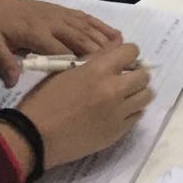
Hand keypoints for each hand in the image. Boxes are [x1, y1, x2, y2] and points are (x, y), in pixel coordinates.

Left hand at [0, 0, 120, 85]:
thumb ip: (3, 62)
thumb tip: (13, 81)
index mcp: (35, 33)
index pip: (60, 49)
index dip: (76, 61)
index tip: (94, 76)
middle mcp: (52, 22)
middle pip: (80, 38)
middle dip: (99, 52)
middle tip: (119, 67)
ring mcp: (59, 14)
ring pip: (86, 27)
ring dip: (105, 39)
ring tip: (124, 52)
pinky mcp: (62, 10)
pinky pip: (85, 18)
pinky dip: (101, 25)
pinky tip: (114, 34)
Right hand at [16, 42, 152, 167]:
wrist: (36, 136)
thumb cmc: (45, 99)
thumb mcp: (66, 70)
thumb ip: (95, 58)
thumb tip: (117, 46)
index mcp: (99, 70)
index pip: (132, 51)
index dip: (128, 54)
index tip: (121, 60)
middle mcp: (114, 89)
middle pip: (144, 75)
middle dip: (135, 74)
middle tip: (123, 79)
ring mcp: (118, 112)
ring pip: (146, 96)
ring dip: (137, 93)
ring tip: (123, 96)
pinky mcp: (118, 132)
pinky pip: (137, 116)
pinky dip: (131, 111)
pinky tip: (116, 112)